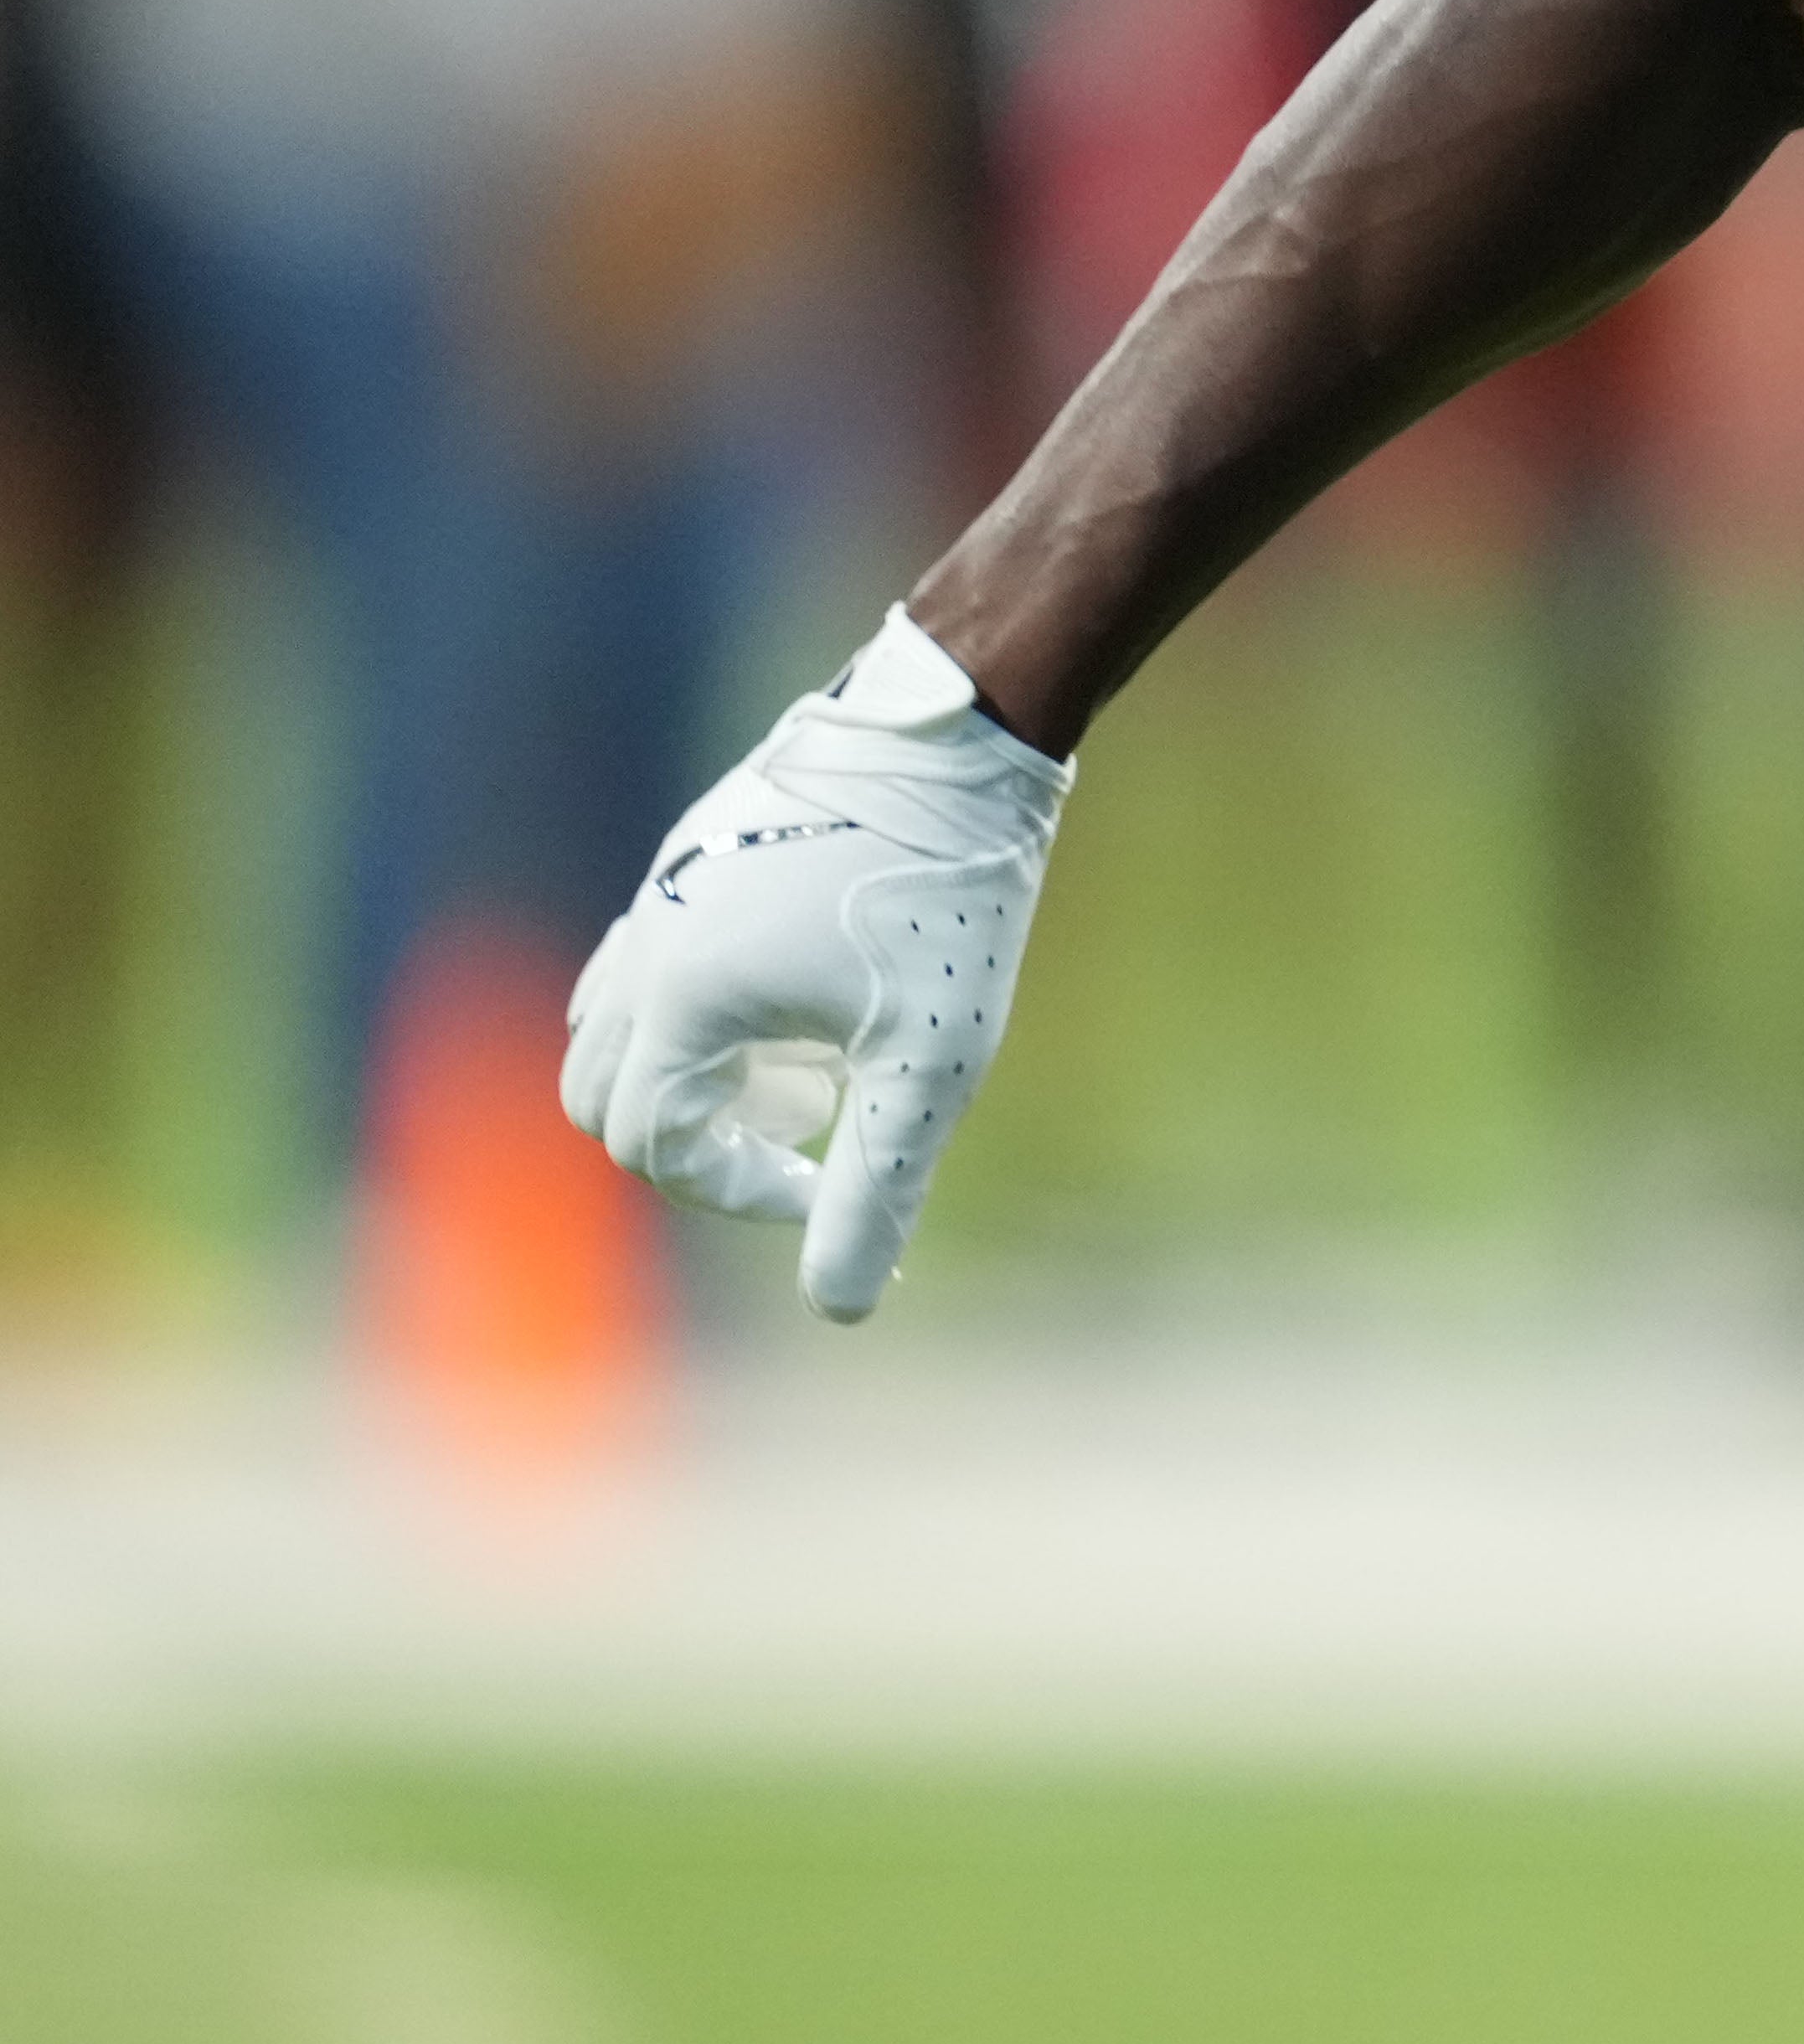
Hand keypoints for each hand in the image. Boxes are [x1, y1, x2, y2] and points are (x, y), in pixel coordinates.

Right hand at [562, 610, 1066, 1320]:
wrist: (962, 734)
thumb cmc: (948, 897)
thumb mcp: (928, 1063)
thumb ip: (875, 1189)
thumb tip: (843, 1310)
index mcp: (681, 1000)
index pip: (655, 1146)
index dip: (742, 1190)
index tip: (835, 1179)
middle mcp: (647, 942)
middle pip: (602, 1094)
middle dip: (694, 1139)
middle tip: (812, 1127)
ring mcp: (664, 889)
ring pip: (613, 1021)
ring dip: (690, 1073)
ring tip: (812, 1065)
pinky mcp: (699, 852)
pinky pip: (648, 955)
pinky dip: (698, 1008)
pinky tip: (810, 994)